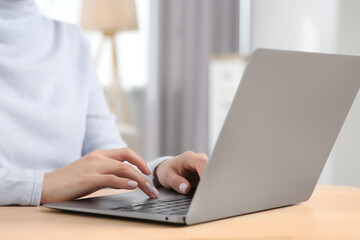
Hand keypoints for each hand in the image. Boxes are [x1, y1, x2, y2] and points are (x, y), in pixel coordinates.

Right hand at [41, 148, 158, 203]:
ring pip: (124, 169)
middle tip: (152, 186)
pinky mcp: (88, 179)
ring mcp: (93, 167)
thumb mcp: (90, 173)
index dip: (139, 160)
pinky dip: (125, 183)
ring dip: (140, 181)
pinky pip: (112, 179)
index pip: (125, 152)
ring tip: (148, 190)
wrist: (46, 185)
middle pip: (128, 159)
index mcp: (99, 154)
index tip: (147, 171)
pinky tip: (133, 188)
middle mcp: (98, 157)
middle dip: (144, 172)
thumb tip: (127, 180)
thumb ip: (107, 173)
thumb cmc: (69, 181)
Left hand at [155, 151, 207, 193]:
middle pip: (210, 167)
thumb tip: (186, 188)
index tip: (206, 184)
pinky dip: (210, 187)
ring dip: (211, 184)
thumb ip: (175, 182)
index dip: (205, 171)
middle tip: (208, 194)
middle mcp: (198, 160)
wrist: (168, 169)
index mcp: (188, 158)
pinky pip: (211, 179)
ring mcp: (203, 167)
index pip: (201, 161)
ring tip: (208, 196)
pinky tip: (207, 195)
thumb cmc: (167, 170)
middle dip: (211, 180)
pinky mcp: (205, 174)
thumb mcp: (166, 176)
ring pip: (213, 174)